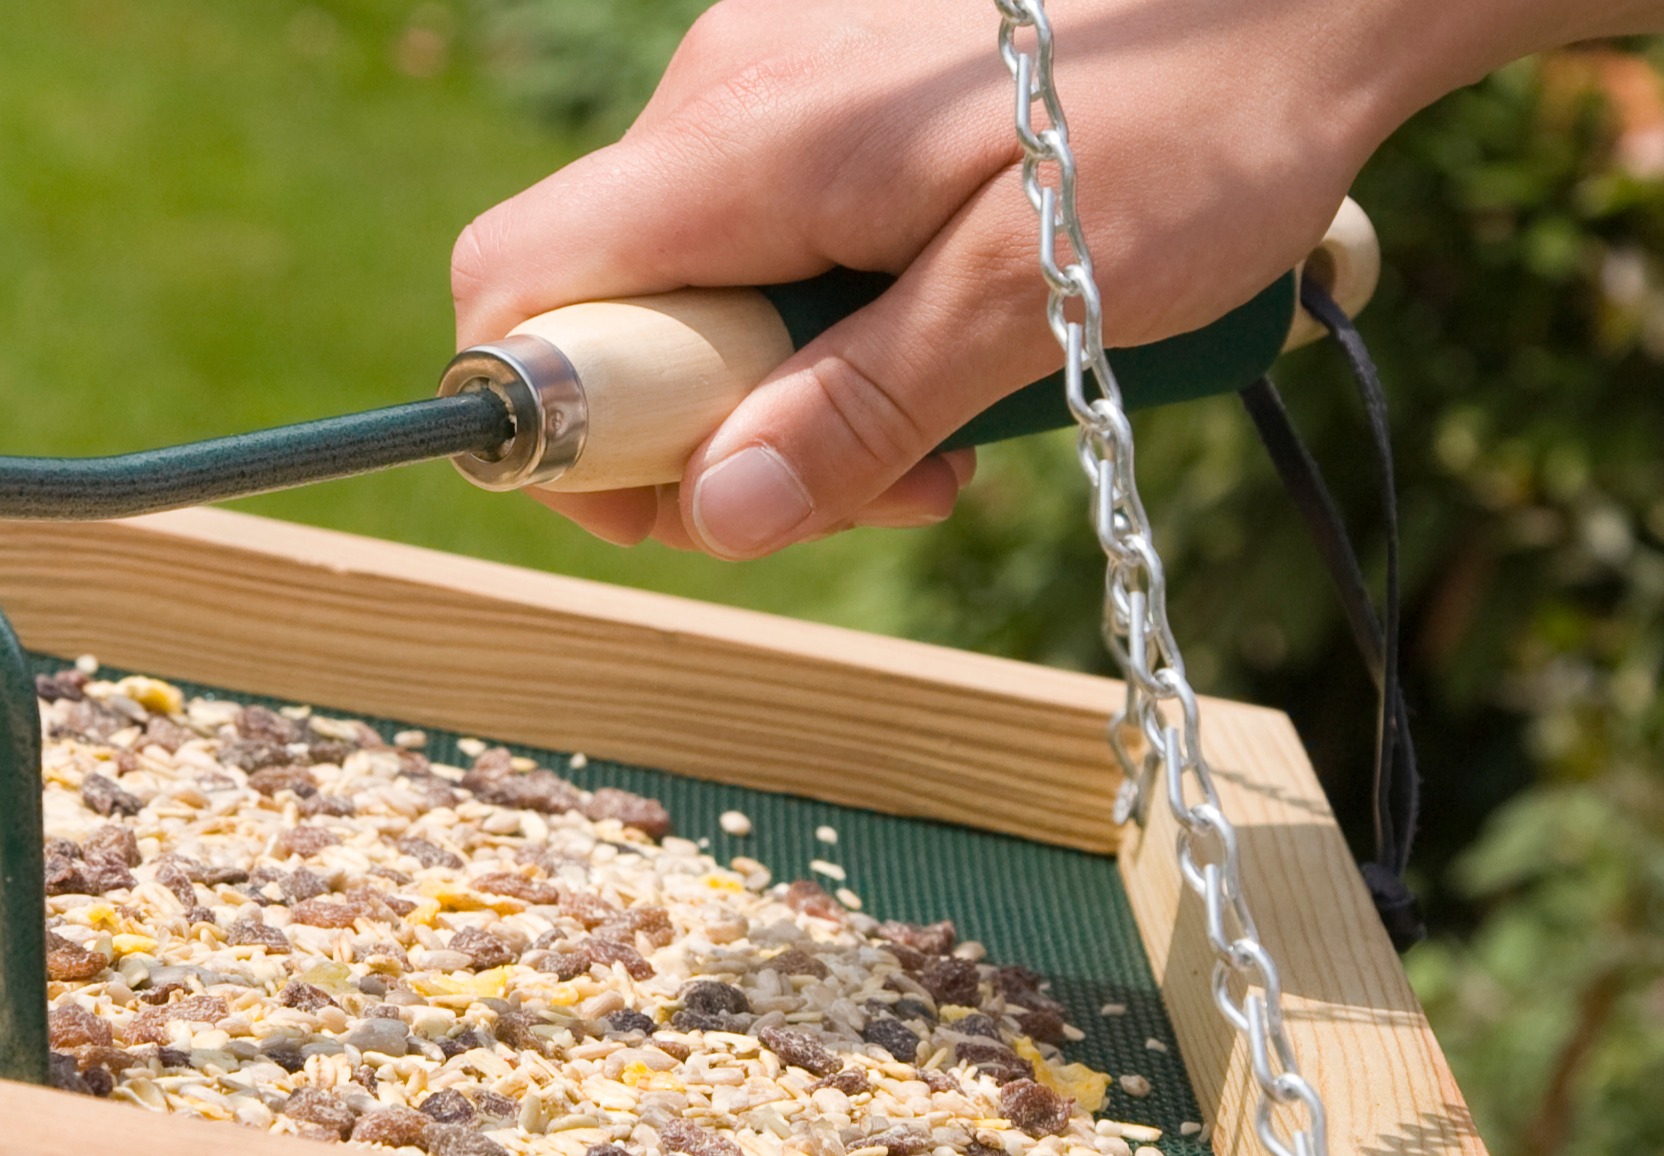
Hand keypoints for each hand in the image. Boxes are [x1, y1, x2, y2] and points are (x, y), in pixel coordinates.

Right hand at [450, 0, 1628, 557]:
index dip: (562, 427)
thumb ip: (864, 406)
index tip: (696, 499)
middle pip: (609, 307)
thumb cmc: (1205, 109)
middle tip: (888, 483)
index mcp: (741, 143)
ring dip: (796, 385)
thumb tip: (717, 517)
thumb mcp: (1037, 295)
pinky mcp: (836, 74)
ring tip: (956, 421)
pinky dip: (836, 307)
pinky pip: (771, 223)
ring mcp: (778, 72)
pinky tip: (960, 325)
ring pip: (700, 277)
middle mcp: (726, 92)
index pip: (516, 293)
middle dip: (716, 432)